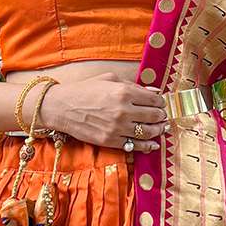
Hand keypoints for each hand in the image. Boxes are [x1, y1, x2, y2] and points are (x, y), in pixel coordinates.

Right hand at [39, 72, 167, 151]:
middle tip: (162, 116)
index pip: (155, 100)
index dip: (161, 102)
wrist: (62, 107)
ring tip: (161, 128)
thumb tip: (155, 93)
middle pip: (154, 117)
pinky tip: (153, 144)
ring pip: (148, 132)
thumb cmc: (85, 90)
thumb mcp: (110, 79)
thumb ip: (134, 85)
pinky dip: (147, 145)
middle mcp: (123, 111)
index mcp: (124, 92)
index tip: (161, 104)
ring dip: (158, 131)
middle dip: (162, 116)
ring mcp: (117, 128)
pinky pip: (135, 145)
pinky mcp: (110, 141)